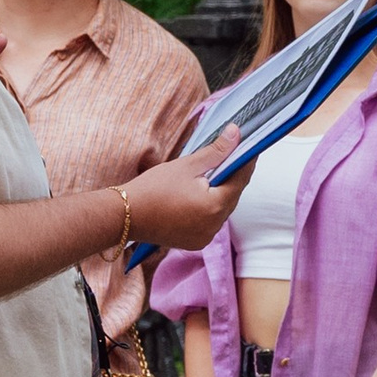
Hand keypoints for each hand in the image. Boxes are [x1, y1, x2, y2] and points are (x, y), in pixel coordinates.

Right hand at [125, 129, 248, 250]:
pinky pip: (210, 222)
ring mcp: (205, 237)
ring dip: (222, 193)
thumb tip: (236, 133)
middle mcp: (214, 226)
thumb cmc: (153, 187)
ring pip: (222, 210)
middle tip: (236, 156)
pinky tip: (203, 195)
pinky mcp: (195, 242)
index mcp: (215, 206)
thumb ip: (215, 151)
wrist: (124, 215)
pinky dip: (210, 208)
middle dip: (234, 177)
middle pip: (232, 196)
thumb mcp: (187, 165)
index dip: (247, 162)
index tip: (251, 147)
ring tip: (219, 174)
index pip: (240, 180)